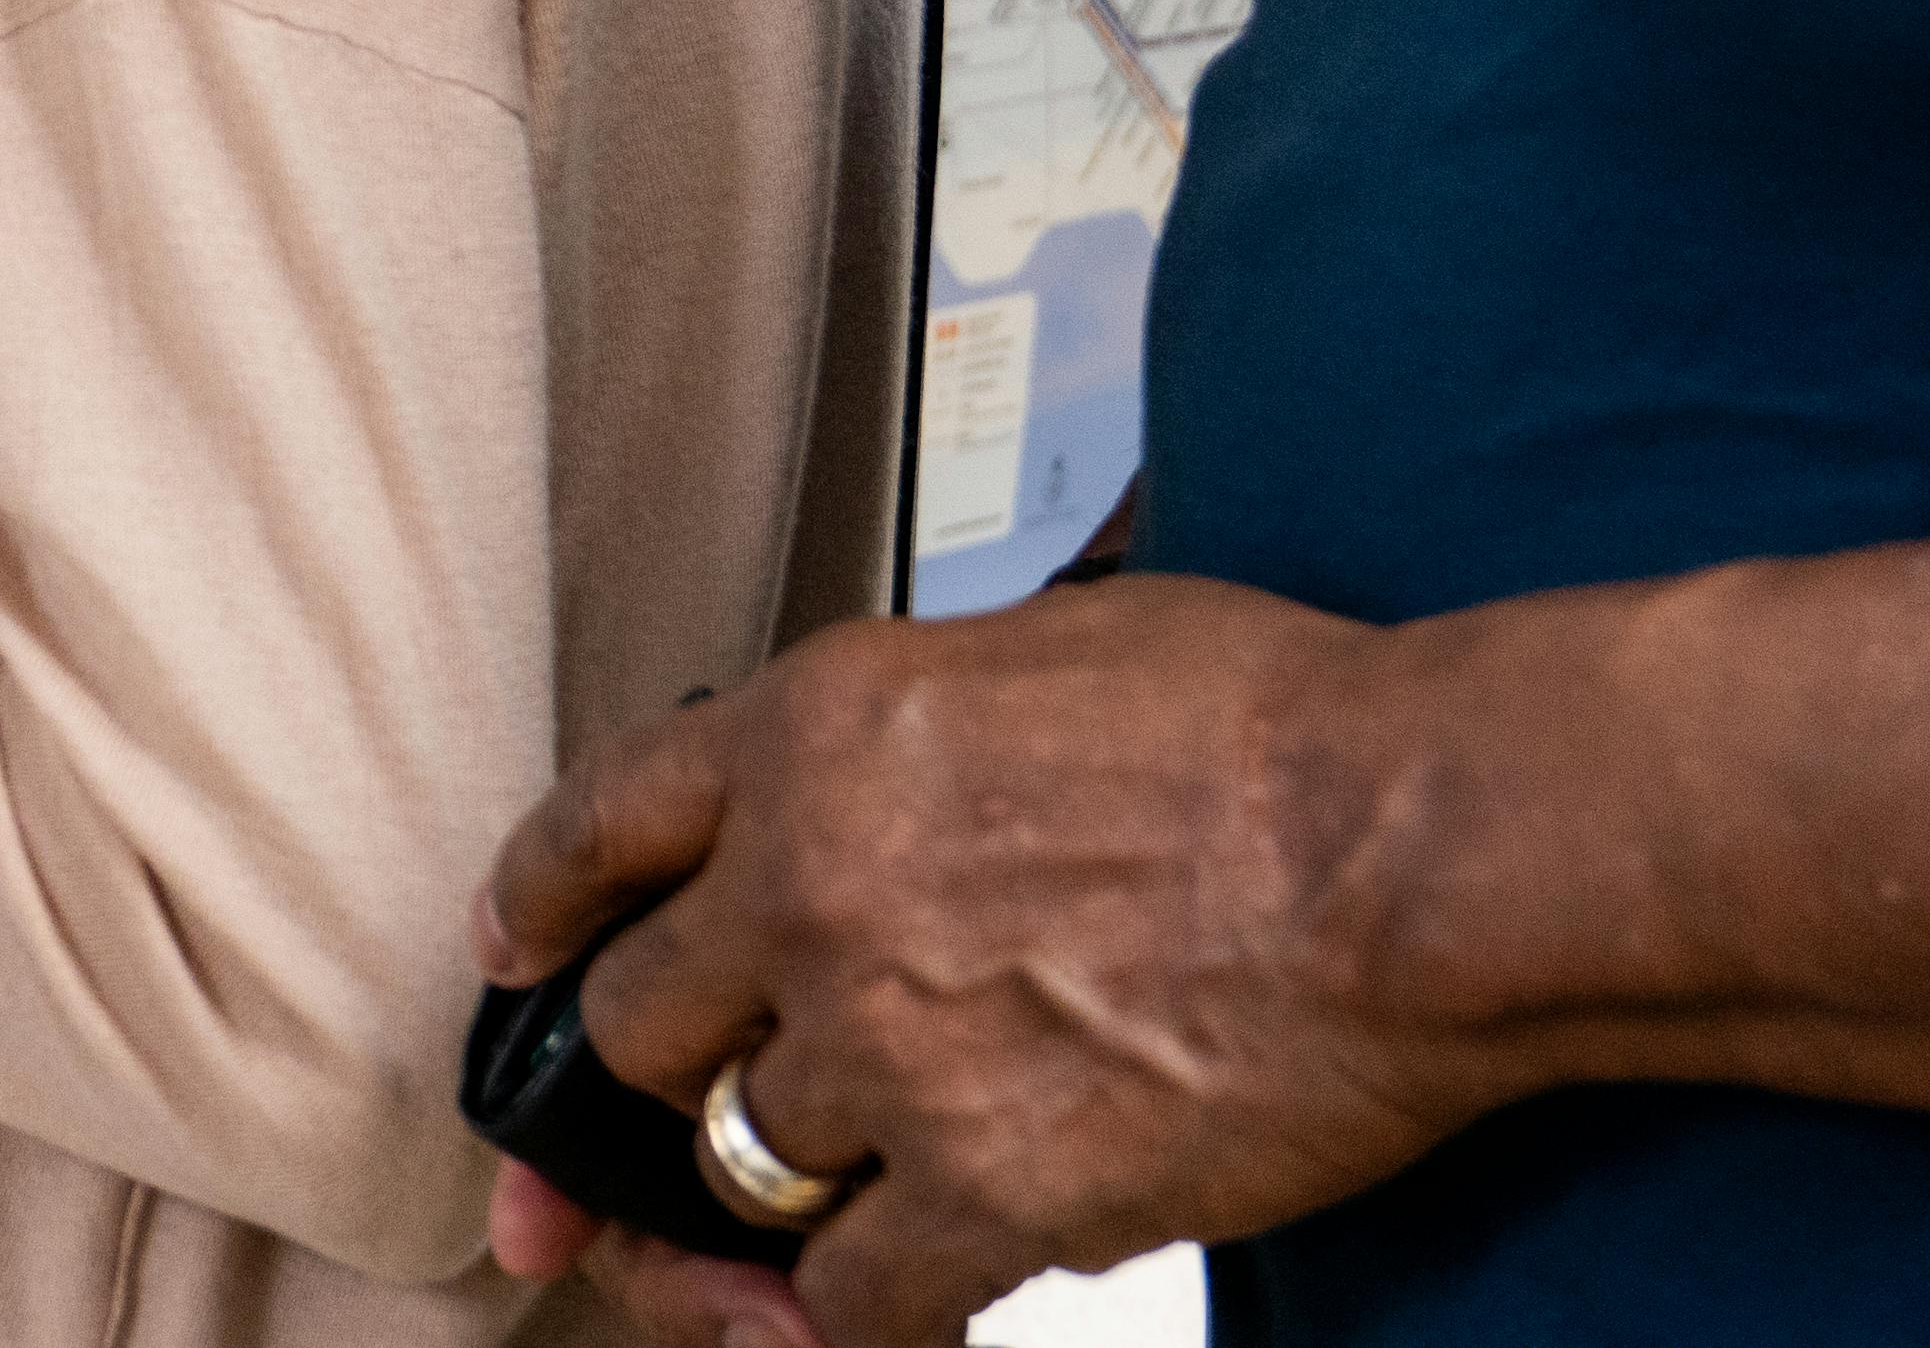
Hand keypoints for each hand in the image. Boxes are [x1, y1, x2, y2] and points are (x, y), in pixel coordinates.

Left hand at [465, 583, 1497, 1347]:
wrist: (1412, 844)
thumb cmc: (1281, 726)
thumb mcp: (1036, 649)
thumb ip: (913, 735)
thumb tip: (890, 787)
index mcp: (820, 730)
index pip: (602, 822)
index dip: (539, 904)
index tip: (517, 955)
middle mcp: (815, 884)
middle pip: (641, 1021)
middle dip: (653, 1079)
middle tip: (667, 1126)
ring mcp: (887, 1045)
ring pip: (739, 1163)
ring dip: (772, 1193)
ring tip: (810, 1208)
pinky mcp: (984, 1185)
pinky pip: (852, 1297)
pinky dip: (852, 1315)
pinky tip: (889, 1298)